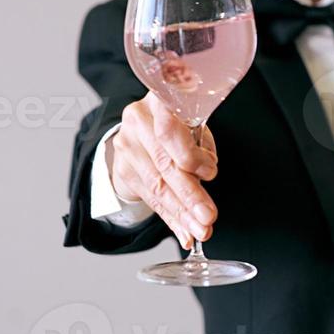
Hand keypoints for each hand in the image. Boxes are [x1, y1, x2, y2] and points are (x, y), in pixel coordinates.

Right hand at [109, 91, 217, 249]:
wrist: (140, 129)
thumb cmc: (177, 124)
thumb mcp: (193, 123)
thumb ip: (201, 145)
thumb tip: (207, 174)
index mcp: (159, 101)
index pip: (169, 130)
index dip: (189, 155)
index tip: (210, 174)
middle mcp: (137, 121)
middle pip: (164, 164)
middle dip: (189, 195)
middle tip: (208, 216)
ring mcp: (126, 146)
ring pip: (157, 186)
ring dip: (182, 213)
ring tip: (200, 229)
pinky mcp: (123, 170)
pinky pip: (151, 199)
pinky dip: (171, 219)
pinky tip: (185, 232)